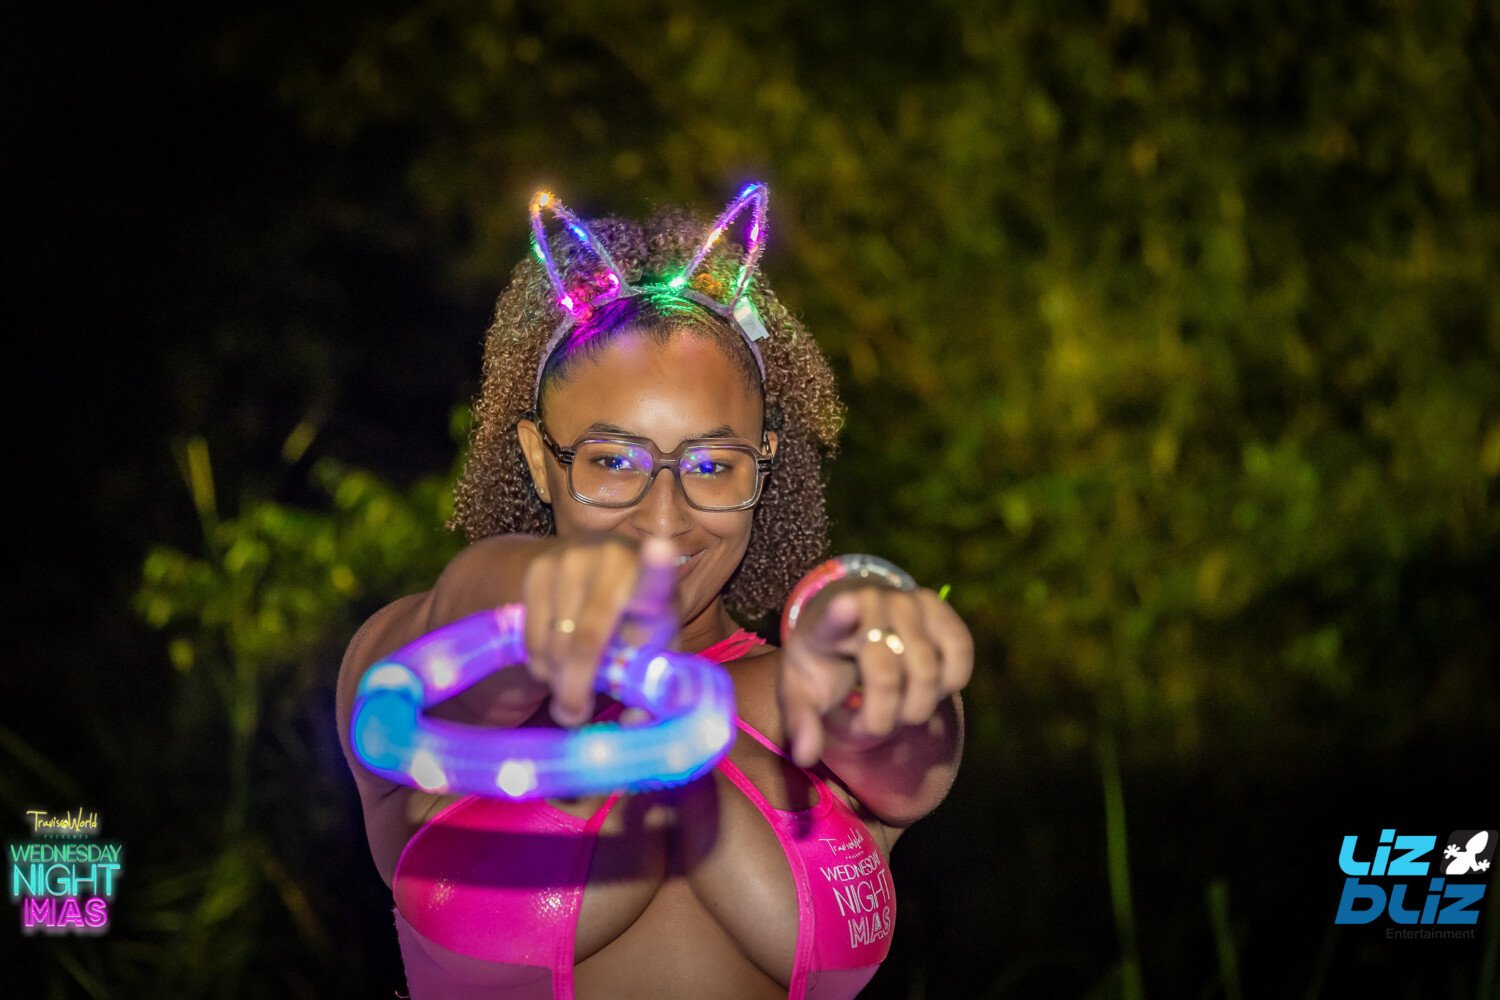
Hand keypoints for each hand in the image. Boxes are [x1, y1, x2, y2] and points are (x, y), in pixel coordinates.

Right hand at [520, 535, 678, 727]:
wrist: (595, 568)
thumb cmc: (636, 620)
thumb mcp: (654, 649)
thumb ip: (652, 689)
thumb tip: (632, 723)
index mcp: (652, 585)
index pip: (656, 577)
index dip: (658, 565)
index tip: (662, 549)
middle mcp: (612, 562)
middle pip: (585, 642)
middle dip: (576, 688)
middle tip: (574, 715)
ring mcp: (571, 561)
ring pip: (553, 644)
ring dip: (556, 678)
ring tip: (569, 683)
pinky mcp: (538, 567)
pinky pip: (531, 637)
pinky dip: (539, 663)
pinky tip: (554, 661)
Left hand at [777, 583, 972, 766]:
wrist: (849, 623)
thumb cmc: (825, 664)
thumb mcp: (801, 691)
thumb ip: (800, 722)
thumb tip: (805, 756)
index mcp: (825, 626)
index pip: (833, 619)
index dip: (840, 614)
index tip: (846, 606)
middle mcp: (869, 603)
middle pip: (887, 676)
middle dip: (882, 719)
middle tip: (870, 724)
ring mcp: (907, 600)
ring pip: (927, 671)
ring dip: (916, 707)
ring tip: (899, 709)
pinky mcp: (939, 605)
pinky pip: (959, 650)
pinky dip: (951, 681)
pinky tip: (932, 688)